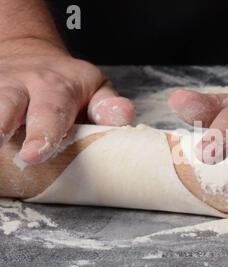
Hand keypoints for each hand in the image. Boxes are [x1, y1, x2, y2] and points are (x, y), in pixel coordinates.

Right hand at [0, 38, 134, 163]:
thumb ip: (108, 105)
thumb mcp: (96, 88)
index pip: (51, 110)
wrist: (30, 57)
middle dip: (0, 124)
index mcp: (56, 87)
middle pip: (7, 103)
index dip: (43, 133)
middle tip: (0, 143)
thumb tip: (123, 117)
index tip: (35, 154)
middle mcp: (21, 85)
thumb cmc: (69, 84)